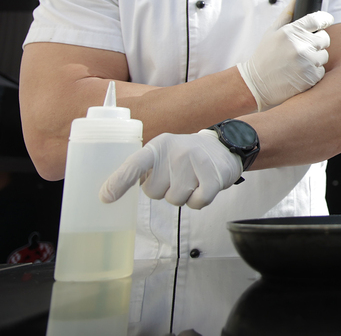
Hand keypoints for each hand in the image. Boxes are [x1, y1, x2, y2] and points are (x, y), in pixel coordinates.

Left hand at [100, 130, 242, 208]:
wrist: (224, 146)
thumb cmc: (186, 156)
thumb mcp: (163, 153)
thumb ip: (141, 170)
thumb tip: (106, 195)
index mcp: (158, 146)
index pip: (135, 164)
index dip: (118, 181)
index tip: (105, 197)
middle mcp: (175, 152)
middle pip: (154, 193)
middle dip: (164, 191)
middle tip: (178, 176)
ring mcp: (195, 163)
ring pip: (175, 200)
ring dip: (183, 196)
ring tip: (193, 179)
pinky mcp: (213, 176)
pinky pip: (196, 203)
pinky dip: (199, 201)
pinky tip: (204, 186)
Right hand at [237, 2, 333, 110]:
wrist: (256, 83)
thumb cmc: (264, 56)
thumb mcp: (271, 32)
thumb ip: (286, 15)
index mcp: (291, 32)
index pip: (317, 19)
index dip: (325, 18)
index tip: (327, 20)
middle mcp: (300, 46)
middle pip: (325, 38)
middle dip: (317, 41)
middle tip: (305, 47)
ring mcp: (306, 62)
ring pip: (324, 55)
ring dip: (316, 58)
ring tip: (299, 62)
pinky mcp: (310, 77)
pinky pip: (321, 71)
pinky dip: (313, 72)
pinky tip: (300, 72)